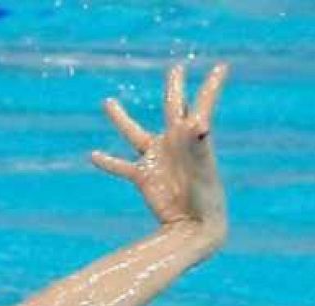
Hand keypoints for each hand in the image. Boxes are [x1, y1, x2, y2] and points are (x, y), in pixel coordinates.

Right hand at [91, 63, 229, 253]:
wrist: (193, 228)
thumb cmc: (205, 200)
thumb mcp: (202, 171)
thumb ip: (199, 146)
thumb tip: (200, 121)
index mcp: (192, 138)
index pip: (202, 105)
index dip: (212, 86)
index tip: (221, 67)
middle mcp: (174, 143)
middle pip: (172, 108)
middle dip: (175, 88)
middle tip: (177, 68)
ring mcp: (157, 159)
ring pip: (133, 133)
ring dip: (121, 119)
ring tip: (107, 101)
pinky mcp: (143, 177)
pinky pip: (121, 166)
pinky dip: (107, 162)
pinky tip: (93, 155)